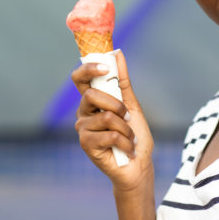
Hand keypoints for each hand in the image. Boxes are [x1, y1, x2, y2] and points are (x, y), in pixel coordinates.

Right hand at [72, 50, 153, 190]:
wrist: (138, 165)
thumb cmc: (134, 135)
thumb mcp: (132, 105)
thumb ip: (122, 81)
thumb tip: (118, 54)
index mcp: (92, 100)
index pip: (79, 78)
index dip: (88, 69)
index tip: (105, 67)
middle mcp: (83, 112)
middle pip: (91, 95)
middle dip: (117, 105)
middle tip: (127, 117)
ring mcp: (82, 129)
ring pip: (106, 117)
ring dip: (126, 128)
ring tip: (129, 137)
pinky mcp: (86, 144)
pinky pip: (110, 134)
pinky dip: (126, 142)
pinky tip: (127, 149)